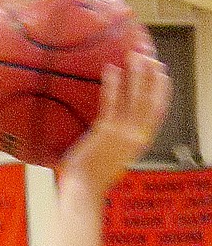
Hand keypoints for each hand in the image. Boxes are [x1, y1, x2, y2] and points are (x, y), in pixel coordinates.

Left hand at [60, 53, 171, 196]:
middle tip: (149, 55)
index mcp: (140, 143)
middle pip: (150, 99)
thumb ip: (119, 141)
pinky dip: (114, 84)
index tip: (162, 73)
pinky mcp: (106, 132)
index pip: (157, 111)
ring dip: (137, 73)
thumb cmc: (93, 176)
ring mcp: (122, 134)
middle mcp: (136, 137)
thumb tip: (113, 126)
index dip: (162, 90)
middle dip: (152, 75)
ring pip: (136, 97)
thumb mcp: (114, 157)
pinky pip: (112, 102)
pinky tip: (112, 69)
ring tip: (134, 54)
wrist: (84, 190)